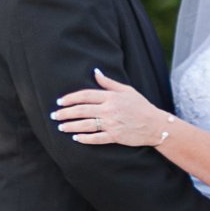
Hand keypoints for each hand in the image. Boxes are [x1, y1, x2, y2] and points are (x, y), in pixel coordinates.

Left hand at [53, 69, 168, 149]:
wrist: (155, 124)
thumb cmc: (141, 105)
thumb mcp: (126, 90)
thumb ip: (109, 82)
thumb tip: (95, 72)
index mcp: (111, 97)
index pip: (85, 95)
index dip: (70, 98)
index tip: (60, 101)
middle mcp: (109, 110)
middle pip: (82, 110)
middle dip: (65, 113)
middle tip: (54, 115)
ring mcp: (112, 124)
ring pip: (86, 124)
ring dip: (71, 126)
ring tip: (61, 127)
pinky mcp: (115, 136)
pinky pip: (97, 138)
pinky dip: (85, 138)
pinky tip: (76, 138)